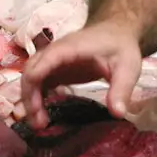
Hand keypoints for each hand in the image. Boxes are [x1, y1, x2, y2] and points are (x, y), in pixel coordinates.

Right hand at [20, 20, 142, 127]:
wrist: (116, 31)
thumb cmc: (120, 46)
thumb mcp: (127, 67)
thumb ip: (121, 89)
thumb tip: (117, 114)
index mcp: (69, 48)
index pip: (44, 61)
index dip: (35, 81)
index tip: (34, 105)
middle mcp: (55, 53)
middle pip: (30, 71)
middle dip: (29, 97)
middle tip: (38, 123)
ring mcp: (53, 61)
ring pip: (31, 78)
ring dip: (30, 100)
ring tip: (39, 124)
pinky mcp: (56, 70)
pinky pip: (39, 82)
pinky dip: (36, 98)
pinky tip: (43, 115)